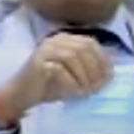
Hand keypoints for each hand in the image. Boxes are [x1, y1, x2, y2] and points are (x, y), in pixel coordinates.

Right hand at [0, 32, 114, 126]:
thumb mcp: (74, 74)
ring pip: (72, 57)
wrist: (22, 94)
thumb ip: (90, 69)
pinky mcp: (37, 63)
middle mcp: (55, 40)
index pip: (91, 43)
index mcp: (66, 39)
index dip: (103, 61)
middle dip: (94, 70)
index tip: (107, 80)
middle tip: (96, 89)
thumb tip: (110, 74)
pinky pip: (59, 69)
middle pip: (83, 48)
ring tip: (84, 92)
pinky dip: (70, 83)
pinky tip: (72, 93)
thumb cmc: (50, 85)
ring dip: (83, 77)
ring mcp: (45, 50)